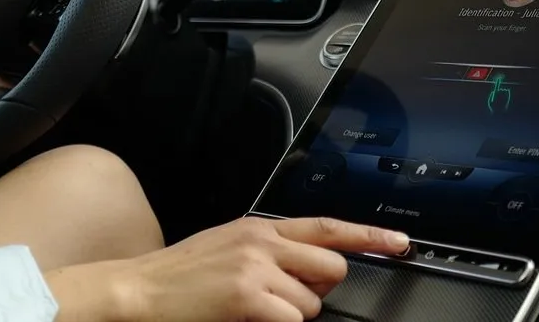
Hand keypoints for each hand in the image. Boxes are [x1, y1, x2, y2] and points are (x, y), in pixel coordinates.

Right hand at [46, 216, 408, 321]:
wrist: (139, 290)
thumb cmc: (179, 278)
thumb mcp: (226, 247)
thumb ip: (267, 249)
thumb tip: (308, 266)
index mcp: (257, 228)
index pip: (325, 226)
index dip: (368, 236)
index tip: (399, 244)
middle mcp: (261, 241)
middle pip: (331, 267)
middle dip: (317, 291)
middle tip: (284, 299)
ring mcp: (255, 268)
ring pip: (312, 303)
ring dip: (290, 315)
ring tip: (251, 310)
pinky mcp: (248, 296)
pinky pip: (292, 320)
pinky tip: (246, 319)